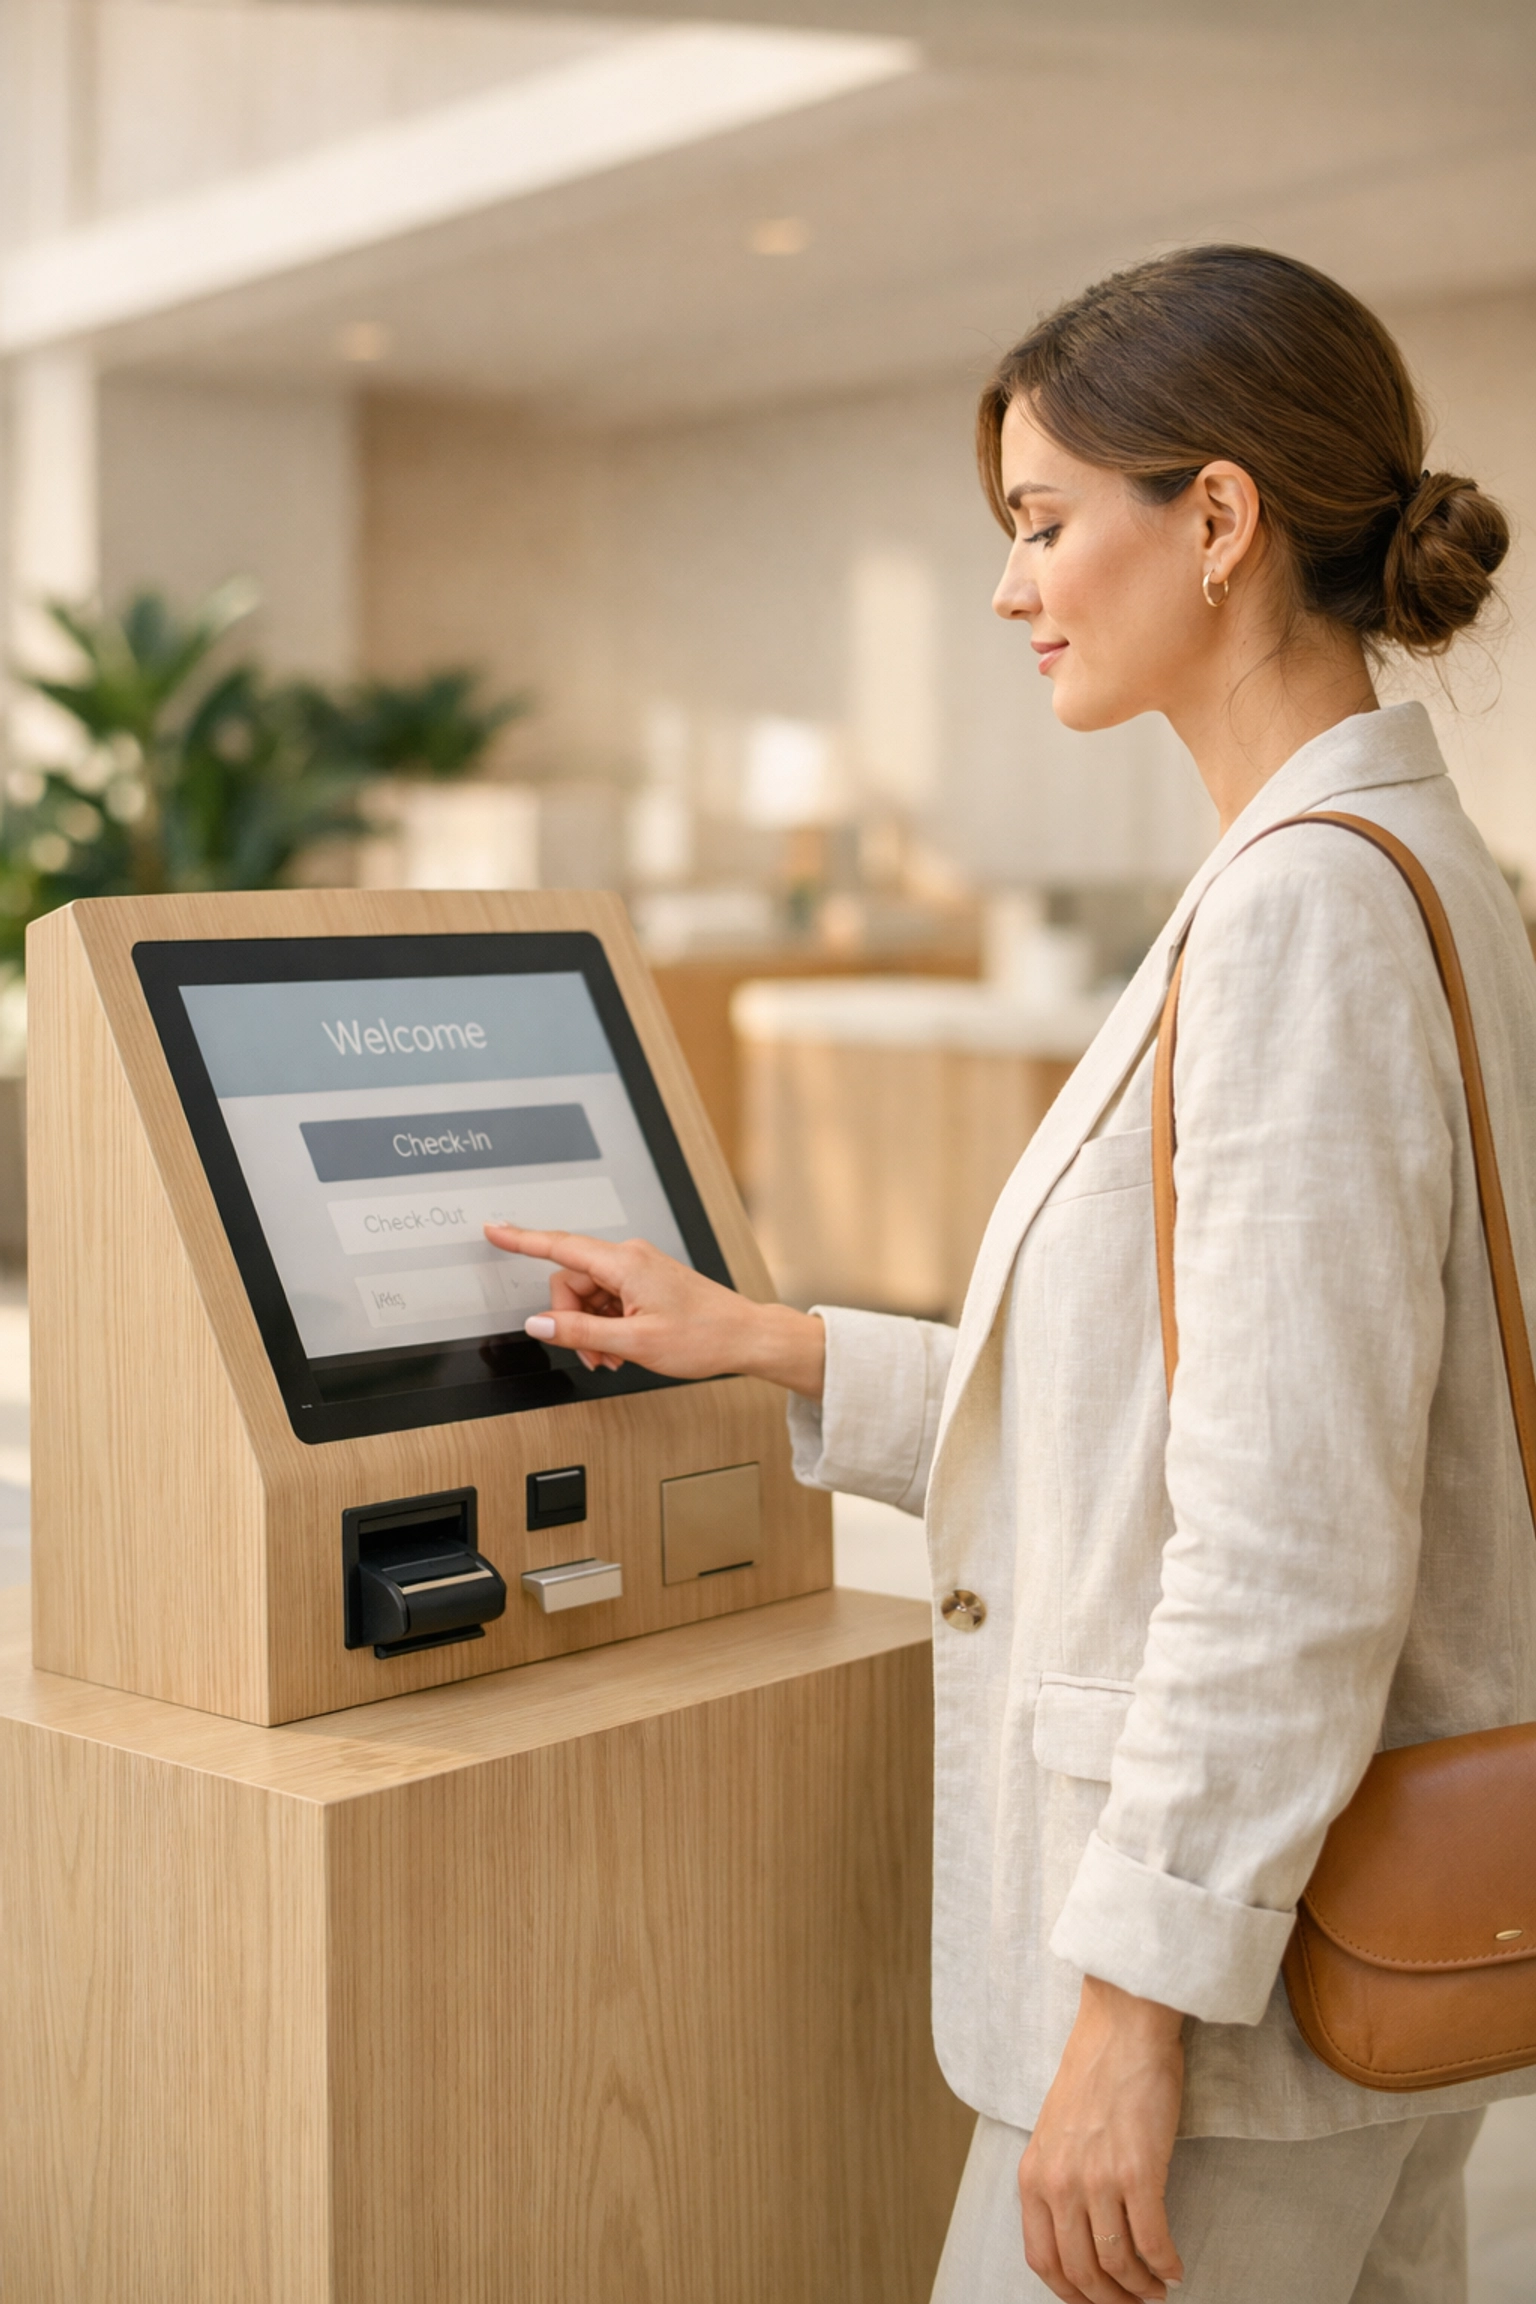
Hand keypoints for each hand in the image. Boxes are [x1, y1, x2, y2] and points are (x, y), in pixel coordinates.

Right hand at [483, 1225, 824, 1395]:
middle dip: (572, 1321)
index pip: (559, 1246)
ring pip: (590, 1296)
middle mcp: (630, 1258)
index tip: (494, 1230)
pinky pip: (609, 1300)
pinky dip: (608, 1326)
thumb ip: (580, 1333)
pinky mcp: (647, 1282)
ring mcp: (639, 1269)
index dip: (522, 1239)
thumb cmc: (704, 1336)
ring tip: (614, 1356)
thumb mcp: (634, 1342)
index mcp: (624, 1263)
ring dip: (592, 1329)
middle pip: (572, 1282)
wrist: (745, 1336)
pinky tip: (623, 1348)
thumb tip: (539, 1324)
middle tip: (593, 1354)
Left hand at [1018, 1976, 1185, 2303]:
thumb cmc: (1095, 2071)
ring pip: (1118, 2264)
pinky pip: (1153, 2242)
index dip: (1071, 2293)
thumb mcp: (1055, 2131)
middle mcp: (1059, 2182)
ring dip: (1141, 2288)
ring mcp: (1097, 2178)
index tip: (1094, 2302)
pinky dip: (1166, 2264)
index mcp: (1033, 2175)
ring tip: (1156, 2289)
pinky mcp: (1138, 2171)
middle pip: (1082, 2272)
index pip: (1043, 2260)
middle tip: (1134, 2303)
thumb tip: (1079, 2235)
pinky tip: (1175, 2267)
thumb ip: (1058, 2179)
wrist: (1122, 2026)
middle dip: (1111, 2300)